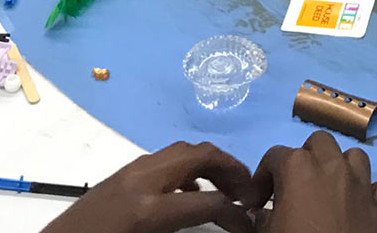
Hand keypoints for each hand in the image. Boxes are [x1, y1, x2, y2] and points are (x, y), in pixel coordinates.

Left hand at [39, 141, 254, 232]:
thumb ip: (183, 227)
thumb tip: (216, 212)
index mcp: (149, 210)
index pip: (210, 204)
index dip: (238, 215)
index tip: (253, 224)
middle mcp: (142, 180)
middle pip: (198, 156)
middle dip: (230, 169)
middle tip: (250, 192)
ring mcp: (130, 172)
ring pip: (181, 152)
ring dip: (210, 165)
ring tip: (230, 190)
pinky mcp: (122, 174)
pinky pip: (163, 162)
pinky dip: (187, 170)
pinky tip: (195, 195)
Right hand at [250, 131, 376, 232]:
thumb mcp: (267, 232)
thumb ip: (261, 217)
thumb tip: (259, 213)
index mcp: (297, 166)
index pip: (273, 156)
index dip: (263, 177)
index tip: (260, 199)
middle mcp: (331, 165)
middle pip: (319, 142)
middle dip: (308, 157)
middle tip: (299, 185)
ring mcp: (360, 184)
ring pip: (355, 157)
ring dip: (343, 167)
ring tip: (331, 188)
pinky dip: (370, 193)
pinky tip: (359, 206)